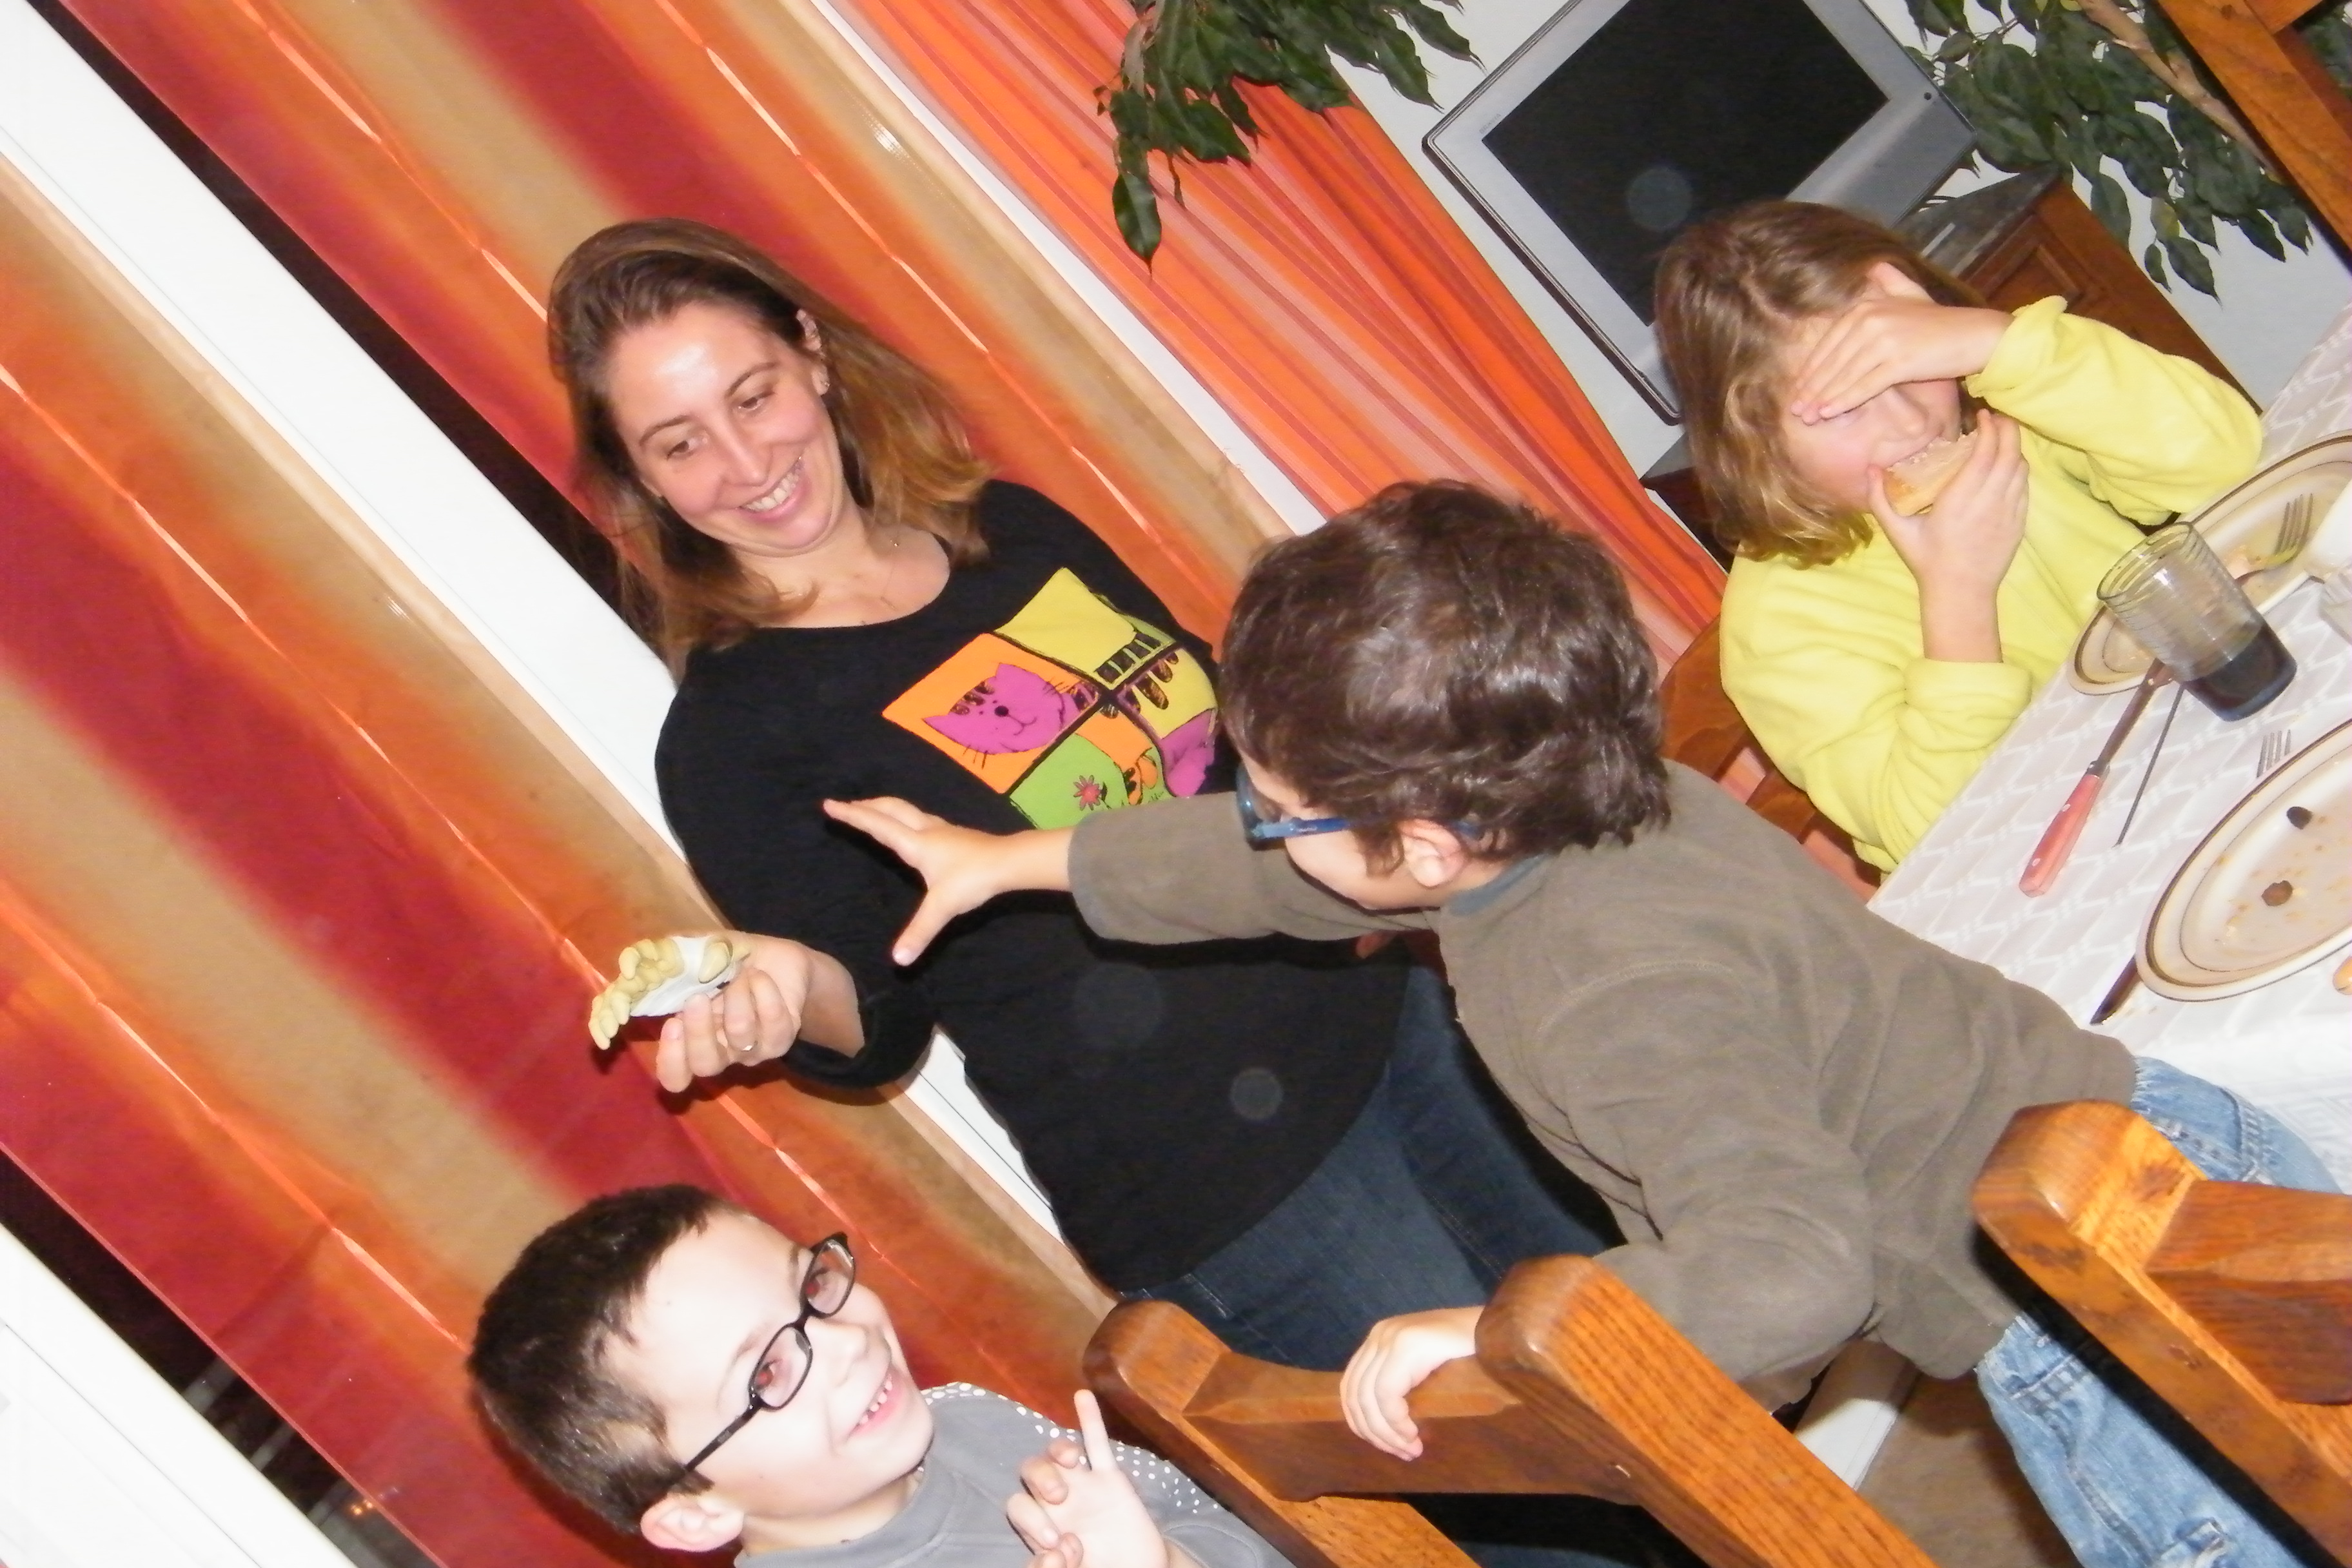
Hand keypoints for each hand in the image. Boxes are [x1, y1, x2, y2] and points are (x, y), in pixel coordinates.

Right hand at [649, 933, 813, 1092]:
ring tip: (742, 973)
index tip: (671, 1025)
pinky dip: (765, 992)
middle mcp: (722, 1052)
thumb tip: (631, 965)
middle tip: (699, 997)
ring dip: (738, 996)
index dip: (671, 1061)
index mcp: (691, 1038)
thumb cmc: (728, 959)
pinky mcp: (781, 1039)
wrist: (779, 958)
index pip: (676, 1076)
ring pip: (740, 1037)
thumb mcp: (693, 950)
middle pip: (705, 1066)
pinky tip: (761, 977)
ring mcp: (753, 1049)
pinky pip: (772, 1023)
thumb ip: (662, 956)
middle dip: (699, 1031)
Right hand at [823, 797, 1071, 963]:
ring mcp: (943, 831)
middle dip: (866, 806)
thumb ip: (919, 932)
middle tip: (846, 805)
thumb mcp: (942, 909)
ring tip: (874, 812)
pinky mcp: (955, 835)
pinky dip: (906, 818)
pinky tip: (913, 830)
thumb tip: (898, 960)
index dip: (852, 816)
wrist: (1010, 862)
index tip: (829, 804)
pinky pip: (922, 820)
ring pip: (908, 811)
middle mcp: (926, 831)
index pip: (877, 826)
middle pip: (891, 809)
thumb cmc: (973, 879)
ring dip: (886, 808)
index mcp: (916, 843)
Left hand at [1007, 1391, 1176, 1567]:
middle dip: (1039, 1481)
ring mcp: (1082, 1485)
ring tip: (1069, 1464)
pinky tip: (1082, 1396)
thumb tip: (1052, 1555)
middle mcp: (1055, 1501)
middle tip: (1059, 1503)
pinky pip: (1097, 1444)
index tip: (1056, 1544)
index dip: (1031, 1520)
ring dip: (1057, 1453)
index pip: (1019, 1507)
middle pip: (1031, 1471)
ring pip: (1058, 1453)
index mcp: (1039, 1524)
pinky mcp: (1110, 1478)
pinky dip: (1090, 1420)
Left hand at [1339, 1307, 1480, 1460]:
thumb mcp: (1423, 1363)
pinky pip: (1387, 1394)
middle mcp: (1379, 1335)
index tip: (1386, 1445)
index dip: (1362, 1422)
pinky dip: (1396, 1421)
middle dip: (1374, 1432)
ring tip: (1410, 1450)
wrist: (1495, 1327)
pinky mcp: (1406, 1347)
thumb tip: (1381, 1425)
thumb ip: (1400, 1379)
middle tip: (1401, 1454)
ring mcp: (1390, 1338)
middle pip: (1356, 1394)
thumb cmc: (1466, 1351)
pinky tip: (1413, 1435)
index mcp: (1379, 1338)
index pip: (1351, 1386)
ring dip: (1387, 1433)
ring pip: (1368, 1398)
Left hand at [1786, 288, 2009, 425]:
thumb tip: (1875, 267)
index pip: (1829, 343)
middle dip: (1812, 388)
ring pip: (1845, 375)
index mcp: (1866, 307)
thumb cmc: (1942, 322)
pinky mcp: (1899, 361)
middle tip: (1796, 410)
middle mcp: (1871, 320)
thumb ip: (1891, 282)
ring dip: (1823, 398)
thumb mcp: (1913, 295)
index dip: (1811, 370)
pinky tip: (1830, 413)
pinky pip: (1865, 385)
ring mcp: (1885, 340)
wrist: (1976, 334)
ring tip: (1808, 417)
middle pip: (1833, 361)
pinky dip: (1845, 400)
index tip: (1797, 390)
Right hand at [1871, 411, 2029, 662]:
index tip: (1983, 415)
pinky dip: (2018, 469)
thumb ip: (1880, 499)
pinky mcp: (2019, 521)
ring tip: (2003, 437)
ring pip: (2020, 468)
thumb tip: (1870, 468)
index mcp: (1960, 500)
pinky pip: (2024, 486)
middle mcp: (1989, 502)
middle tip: (1998, 416)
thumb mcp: (1897, 531)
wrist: (1961, 592)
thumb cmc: (1927, 561)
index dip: (1989, 429)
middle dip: (2007, 429)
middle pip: (2009, 453)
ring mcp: (2008, 511)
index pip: (1984, 452)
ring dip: (2014, 448)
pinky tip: (2008, 465)